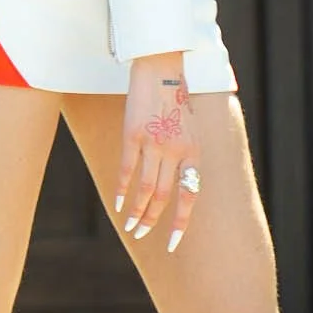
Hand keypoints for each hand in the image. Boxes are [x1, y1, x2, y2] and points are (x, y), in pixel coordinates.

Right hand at [117, 53, 200, 251]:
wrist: (161, 68)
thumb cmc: (175, 99)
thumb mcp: (190, 128)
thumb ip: (186, 155)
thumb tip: (178, 183)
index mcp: (194, 151)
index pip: (189, 195)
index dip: (181, 222)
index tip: (172, 243)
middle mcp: (176, 151)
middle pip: (164, 197)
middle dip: (152, 220)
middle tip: (140, 234)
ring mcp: (154, 144)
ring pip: (145, 188)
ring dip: (137, 211)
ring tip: (129, 226)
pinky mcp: (133, 135)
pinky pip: (127, 170)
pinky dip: (122, 190)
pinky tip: (118, 203)